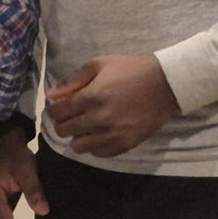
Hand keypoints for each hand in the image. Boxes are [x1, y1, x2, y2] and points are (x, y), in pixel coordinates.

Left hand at [46, 55, 179, 156]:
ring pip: (79, 147)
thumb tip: (52, 96)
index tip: (58, 108)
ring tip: (85, 127)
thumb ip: (73, 80)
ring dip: (77, 137)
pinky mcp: (125, 145)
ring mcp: (112, 135)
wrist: (165, 85)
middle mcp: (99, 119)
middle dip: (62, 123)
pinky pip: (99, 154)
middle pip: (65, 131)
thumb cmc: (130, 70)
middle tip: (70, 117)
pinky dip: (94, 146)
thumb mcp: (99, 64)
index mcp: (91, 97)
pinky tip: (99, 134)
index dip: (54, 111)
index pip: (58, 113)